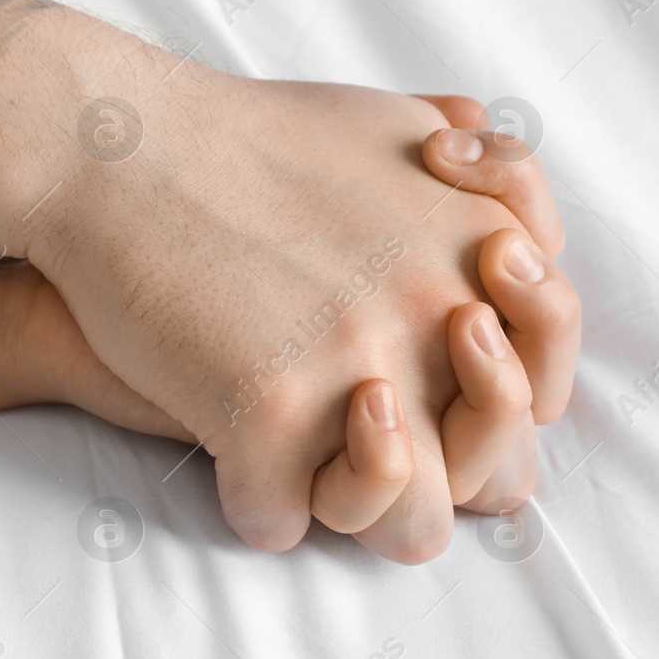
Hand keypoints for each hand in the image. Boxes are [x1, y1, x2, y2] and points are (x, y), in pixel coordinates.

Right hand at [18, 47, 579, 562]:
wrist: (117, 150)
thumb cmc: (241, 137)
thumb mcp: (394, 127)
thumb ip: (474, 187)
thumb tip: (513, 244)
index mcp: (483, 254)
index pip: (541, 388)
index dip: (488, 411)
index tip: (418, 388)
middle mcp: (442, 320)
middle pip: (493, 478)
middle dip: (437, 479)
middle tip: (361, 441)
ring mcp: (357, 373)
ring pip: (408, 531)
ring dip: (358, 514)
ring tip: (301, 471)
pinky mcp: (265, 412)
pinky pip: (279, 523)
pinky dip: (252, 503)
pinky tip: (226, 459)